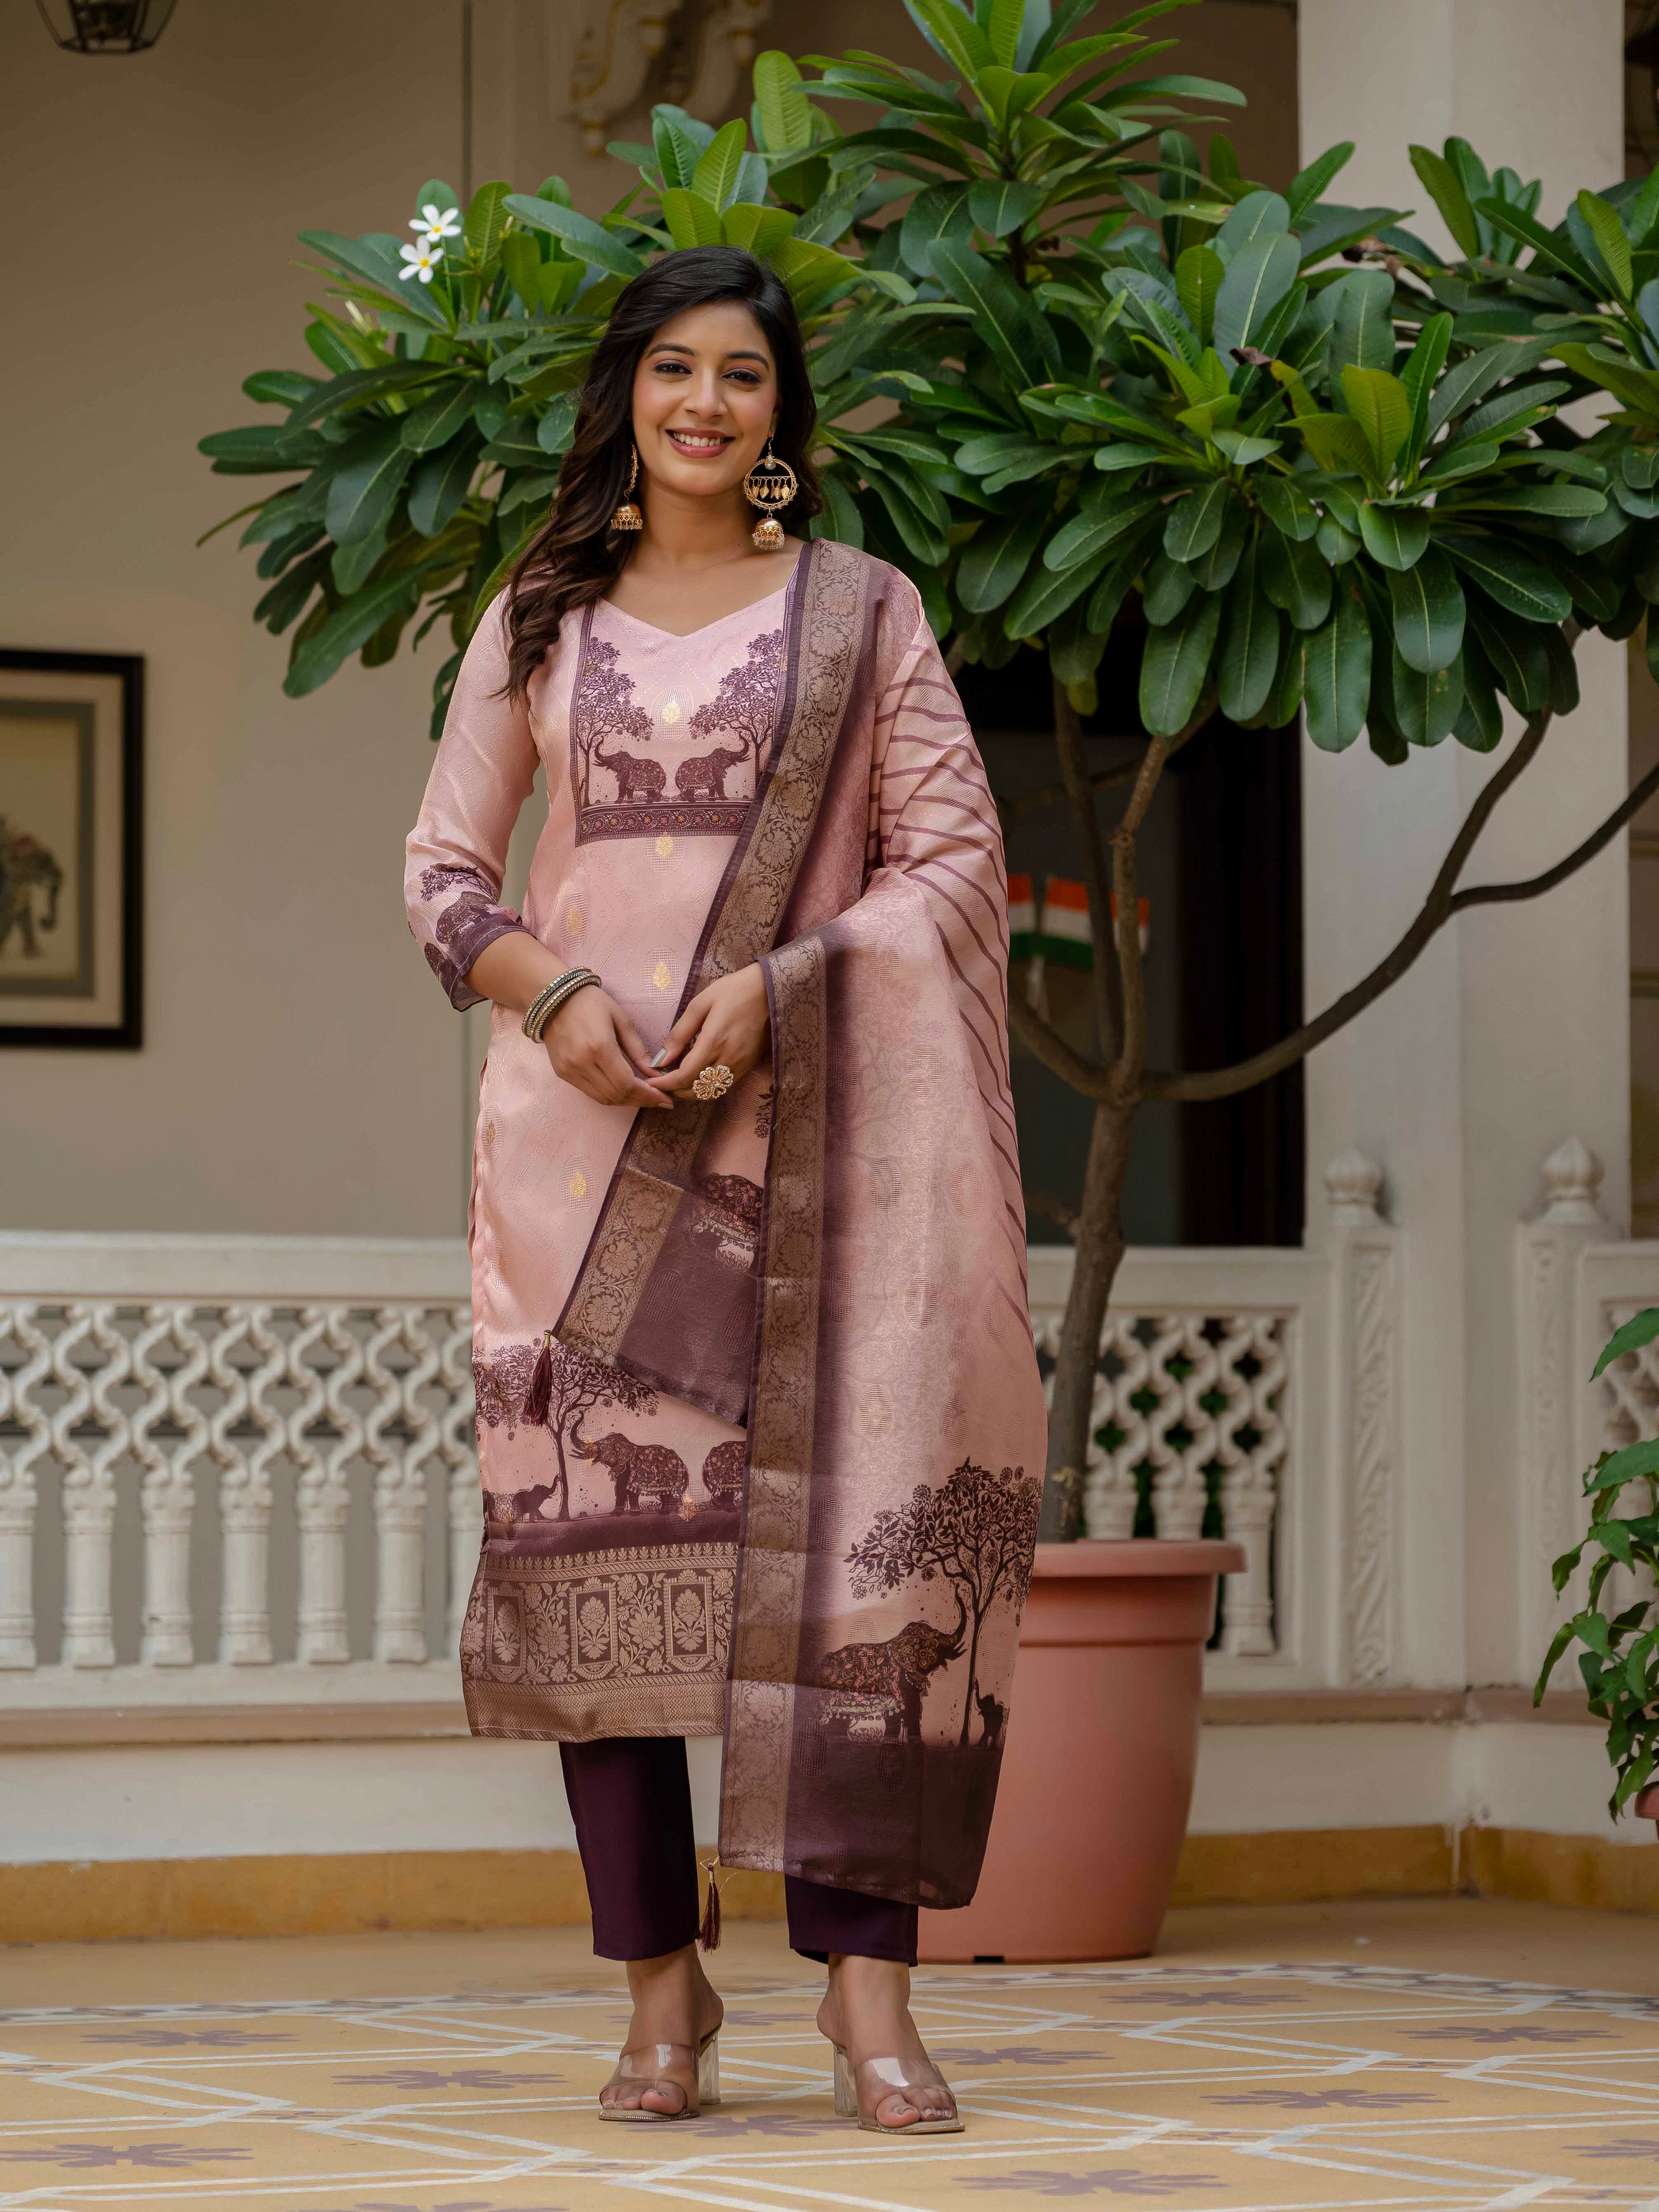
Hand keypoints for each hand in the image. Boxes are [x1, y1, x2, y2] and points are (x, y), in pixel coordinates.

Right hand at [543, 985, 670, 1109]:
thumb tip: (656, 1075)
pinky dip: (610, 1096)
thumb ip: (639, 1050)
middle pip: (617, 1096)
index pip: (627, 1084)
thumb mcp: (621, 1020)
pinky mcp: (562, 1073)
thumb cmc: (591, 1003)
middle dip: (641, 1101)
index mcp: (599, 1047)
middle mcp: (581, 1063)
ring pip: (603, 1099)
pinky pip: (590, 1093)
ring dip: (626, 1102)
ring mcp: (569, 1071)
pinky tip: (623, 1091)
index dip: (649, 1096)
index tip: (666, 1099)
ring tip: (644, 1097)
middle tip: (659, 1100)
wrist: (552, 997)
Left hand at [647, 964, 769, 1099]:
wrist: (768, 990)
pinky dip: (707, 1086)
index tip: (652, 1081)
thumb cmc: (732, 991)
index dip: (665, 1083)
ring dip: (691, 1091)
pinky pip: (723, 1086)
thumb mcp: (699, 1005)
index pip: (684, 1077)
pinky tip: (698, 1075)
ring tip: (676, 1080)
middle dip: (675, 1090)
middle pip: (696, 1090)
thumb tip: (662, 1059)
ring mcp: (740, 1065)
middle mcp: (728, 1059)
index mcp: (713, 1042)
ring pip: (710, 1092)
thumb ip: (679, 1034)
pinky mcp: (748, 1066)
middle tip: (661, 1081)